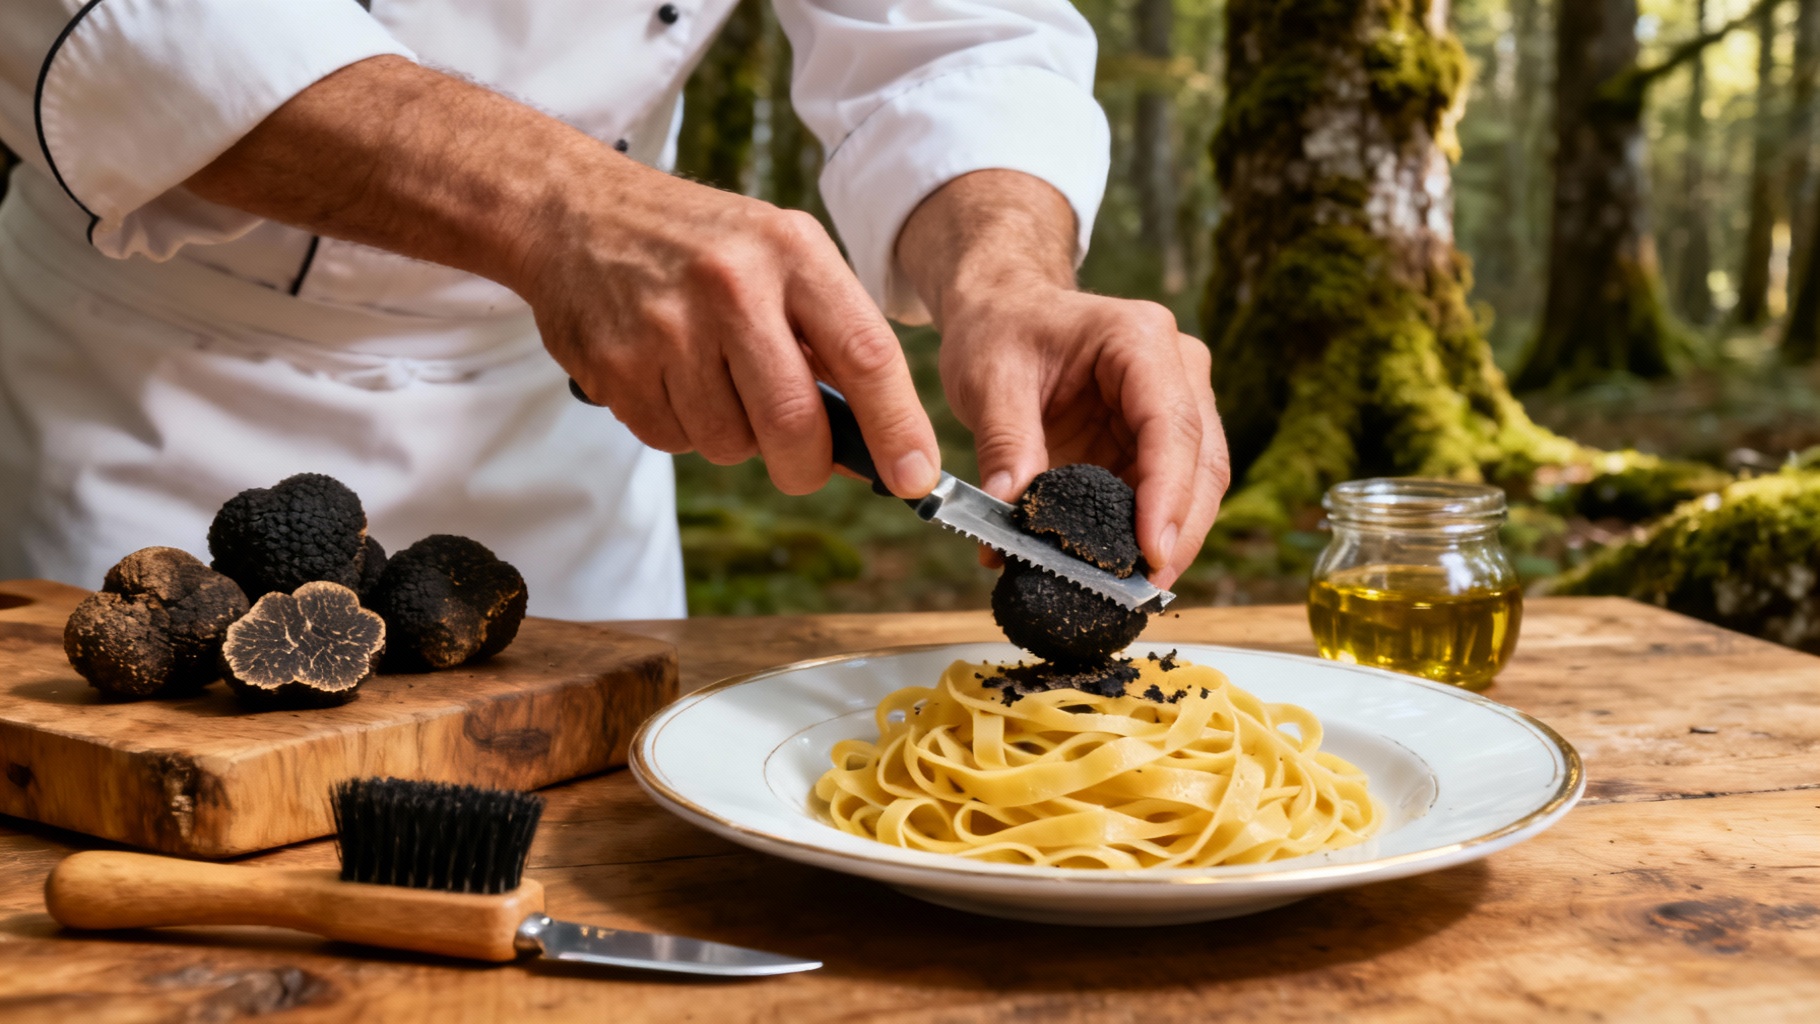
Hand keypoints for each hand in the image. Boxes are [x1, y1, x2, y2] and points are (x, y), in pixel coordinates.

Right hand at [187, 57, 939, 498]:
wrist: (574, 213)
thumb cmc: (701, 245)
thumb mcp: (781, 255)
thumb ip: (831, 337)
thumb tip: (878, 443)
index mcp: (791, 251)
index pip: (866, 354)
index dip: (898, 427)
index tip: (916, 479)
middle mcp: (731, 285)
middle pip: (793, 421)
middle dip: (805, 465)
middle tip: (802, 464)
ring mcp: (668, 327)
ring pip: (729, 443)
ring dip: (733, 438)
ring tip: (713, 379)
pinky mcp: (618, 365)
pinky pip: (673, 440)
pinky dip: (682, 427)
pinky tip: (669, 376)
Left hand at [939, 286, 1227, 586]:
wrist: (1005, 309)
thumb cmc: (1001, 328)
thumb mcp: (988, 378)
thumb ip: (1004, 444)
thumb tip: (1009, 518)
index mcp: (1140, 338)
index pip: (1171, 424)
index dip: (1167, 493)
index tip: (1150, 550)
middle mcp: (1176, 369)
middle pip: (1202, 462)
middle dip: (1178, 531)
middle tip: (1141, 589)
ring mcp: (1176, 404)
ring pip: (1197, 486)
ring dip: (1169, 540)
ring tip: (1128, 590)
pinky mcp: (1158, 440)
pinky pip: (1167, 494)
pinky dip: (1145, 534)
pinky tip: (1118, 570)